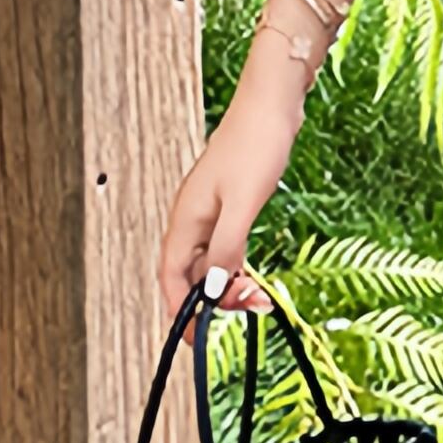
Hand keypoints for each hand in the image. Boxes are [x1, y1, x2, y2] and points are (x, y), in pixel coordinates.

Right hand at [156, 70, 301, 324]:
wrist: (272, 104)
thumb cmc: (256, 143)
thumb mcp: (244, 205)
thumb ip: (226, 248)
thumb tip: (210, 288)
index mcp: (186, 218)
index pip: (170, 276)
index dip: (180, 310)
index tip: (194, 338)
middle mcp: (192, 216)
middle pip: (188, 272)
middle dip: (211, 299)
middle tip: (246, 310)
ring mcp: (210, 210)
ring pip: (208, 261)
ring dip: (227, 283)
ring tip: (257, 297)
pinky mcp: (229, 203)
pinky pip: (223, 246)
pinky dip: (234, 264)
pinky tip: (252, 274)